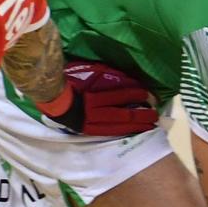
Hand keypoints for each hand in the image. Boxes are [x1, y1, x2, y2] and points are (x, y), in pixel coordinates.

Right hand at [41, 60, 159, 136]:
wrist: (52, 102)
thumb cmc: (69, 85)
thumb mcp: (85, 75)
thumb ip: (102, 75)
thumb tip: (121, 74)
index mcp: (93, 95)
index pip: (119, 95)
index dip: (135, 95)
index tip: (148, 93)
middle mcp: (94, 110)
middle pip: (123, 113)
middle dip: (141, 113)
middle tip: (155, 112)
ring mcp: (92, 122)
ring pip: (119, 125)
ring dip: (136, 124)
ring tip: (151, 124)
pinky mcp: (90, 130)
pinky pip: (111, 132)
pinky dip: (125, 131)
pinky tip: (136, 131)